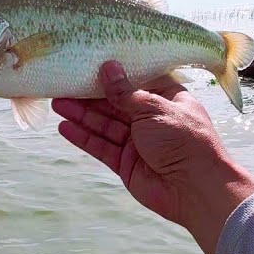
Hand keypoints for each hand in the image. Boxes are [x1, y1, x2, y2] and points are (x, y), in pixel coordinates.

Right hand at [51, 62, 253, 253]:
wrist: (196, 189)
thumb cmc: (184, 140)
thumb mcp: (155, 108)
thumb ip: (126, 92)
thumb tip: (108, 67)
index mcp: (166, 99)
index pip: (135, 81)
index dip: (112, 74)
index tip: (88, 64)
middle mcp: (150, 119)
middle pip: (114, 103)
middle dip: (89, 95)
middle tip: (63, 84)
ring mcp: (137, 142)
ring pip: (104, 125)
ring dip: (81, 115)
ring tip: (57, 103)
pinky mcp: (125, 163)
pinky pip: (101, 146)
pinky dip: (83, 137)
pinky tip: (65, 128)